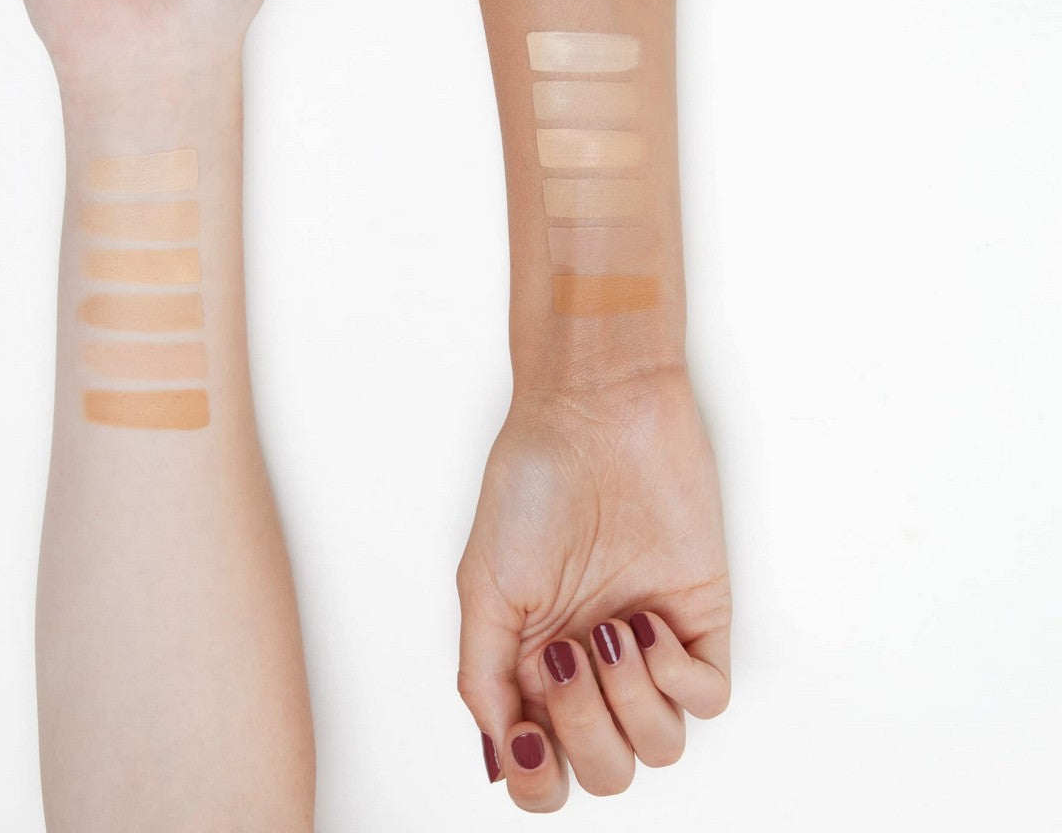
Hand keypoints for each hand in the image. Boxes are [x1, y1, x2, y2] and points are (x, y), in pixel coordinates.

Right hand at [456, 367, 731, 810]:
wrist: (597, 414)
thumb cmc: (534, 482)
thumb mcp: (483, 582)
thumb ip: (484, 675)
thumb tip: (500, 754)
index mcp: (532, 659)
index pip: (543, 765)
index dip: (537, 777)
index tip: (530, 737)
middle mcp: (591, 662)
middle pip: (606, 769)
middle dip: (585, 730)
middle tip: (568, 657)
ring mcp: (647, 644)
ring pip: (660, 747)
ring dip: (629, 702)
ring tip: (608, 631)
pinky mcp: (698, 616)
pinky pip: (707, 696)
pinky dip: (677, 678)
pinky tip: (646, 623)